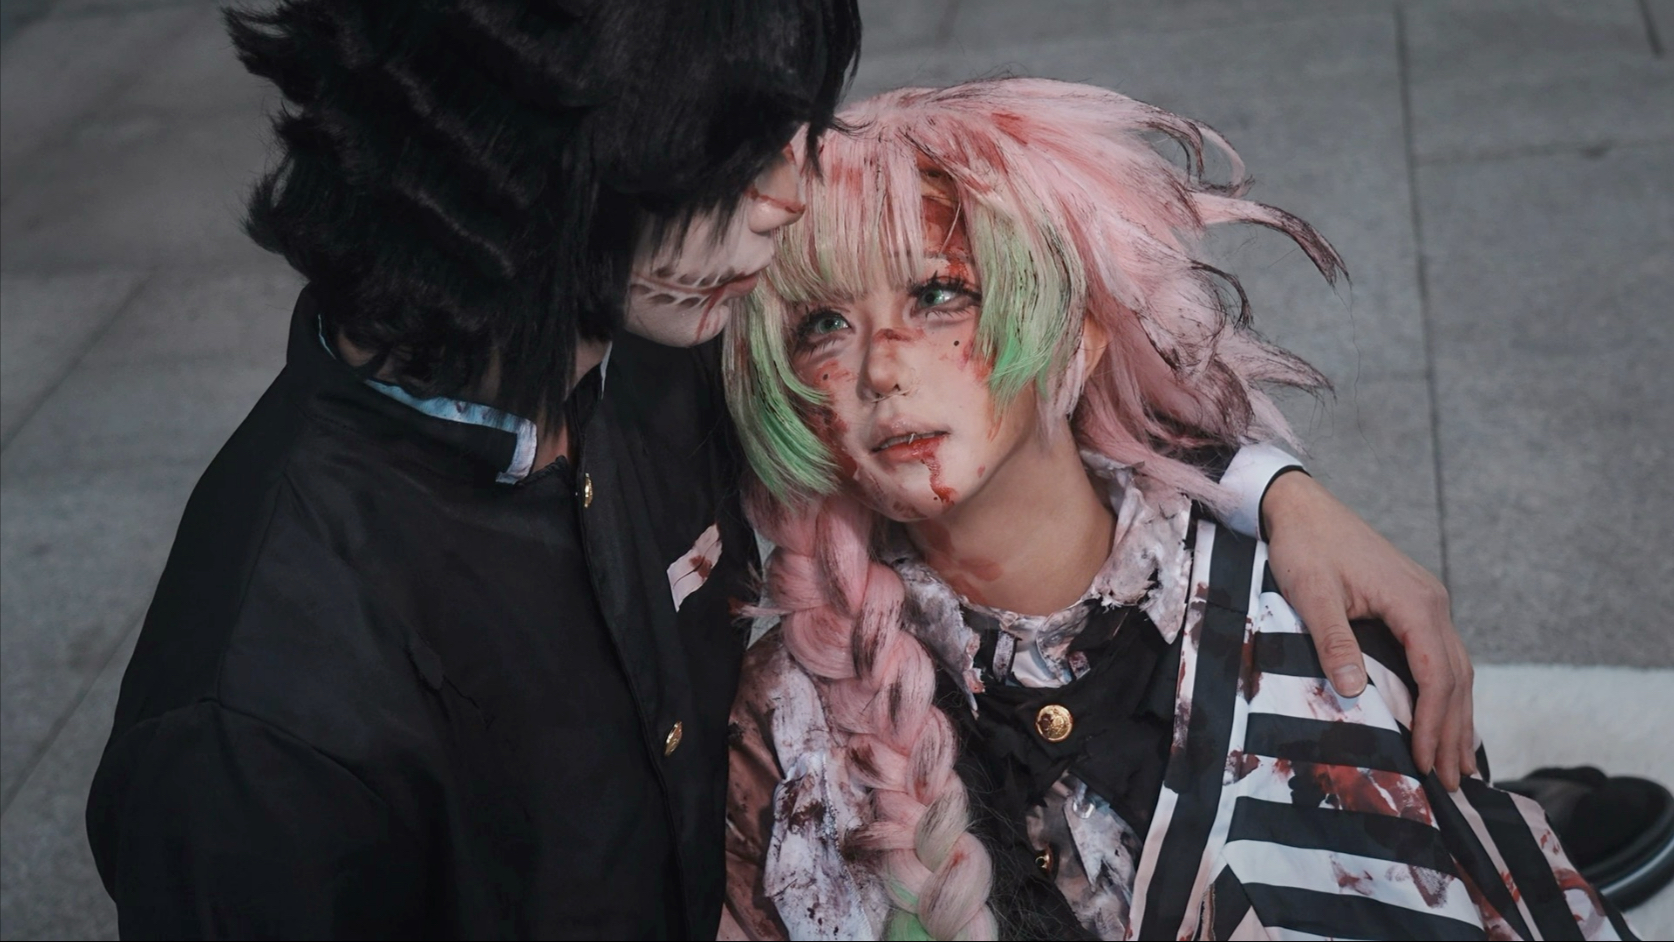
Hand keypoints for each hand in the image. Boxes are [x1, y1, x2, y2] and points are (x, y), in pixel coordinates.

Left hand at [1260, 471, 1475, 789]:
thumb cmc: (1304, 547)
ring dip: (1457, 715)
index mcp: (1414, 602)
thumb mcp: (1312, 594)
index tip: (1425, 764)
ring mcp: (1427, 600)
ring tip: (1457, 762)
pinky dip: (1447, 690)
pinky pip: (1441, 653)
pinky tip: (1443, 714)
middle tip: (1453, 782)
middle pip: (1456, 676)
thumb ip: (1334, 641)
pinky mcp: (1415, 602)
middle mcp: (1432, 602)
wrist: (1300, 506)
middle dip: (1454, 731)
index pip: (1437, 675)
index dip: (1433, 723)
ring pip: (1456, 666)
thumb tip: (1351, 691)